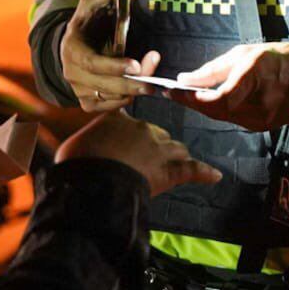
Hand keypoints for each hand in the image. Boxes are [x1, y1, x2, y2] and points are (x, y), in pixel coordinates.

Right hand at [56, 113, 222, 196]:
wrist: (93, 182)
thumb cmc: (78, 165)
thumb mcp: (73, 147)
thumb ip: (84, 143)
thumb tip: (75, 151)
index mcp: (117, 119)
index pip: (131, 113)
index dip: (134, 117)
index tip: (139, 107)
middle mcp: (142, 128)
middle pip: (157, 134)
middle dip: (153, 146)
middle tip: (143, 163)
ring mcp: (159, 149)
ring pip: (175, 148)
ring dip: (175, 156)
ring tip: (175, 165)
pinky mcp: (170, 171)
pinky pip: (192, 169)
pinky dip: (204, 173)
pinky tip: (214, 176)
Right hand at [60, 0, 161, 112]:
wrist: (72, 46)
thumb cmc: (87, 23)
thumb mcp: (94, 3)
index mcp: (72, 49)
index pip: (91, 63)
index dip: (114, 66)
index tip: (135, 65)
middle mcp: (72, 73)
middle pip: (105, 85)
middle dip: (132, 83)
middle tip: (154, 82)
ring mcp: (79, 90)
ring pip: (110, 98)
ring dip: (132, 92)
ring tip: (149, 82)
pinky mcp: (87, 102)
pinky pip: (110, 107)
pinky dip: (125, 100)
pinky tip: (134, 88)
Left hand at [163, 43, 288, 132]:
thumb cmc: (279, 57)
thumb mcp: (243, 54)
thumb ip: (212, 70)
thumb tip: (184, 79)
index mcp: (254, 78)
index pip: (217, 98)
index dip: (192, 98)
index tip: (173, 91)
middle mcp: (260, 103)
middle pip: (217, 112)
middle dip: (193, 103)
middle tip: (174, 94)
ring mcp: (264, 118)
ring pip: (224, 118)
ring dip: (205, 108)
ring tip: (189, 96)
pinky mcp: (265, 125)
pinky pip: (235, 120)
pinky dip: (221, 112)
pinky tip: (212, 102)